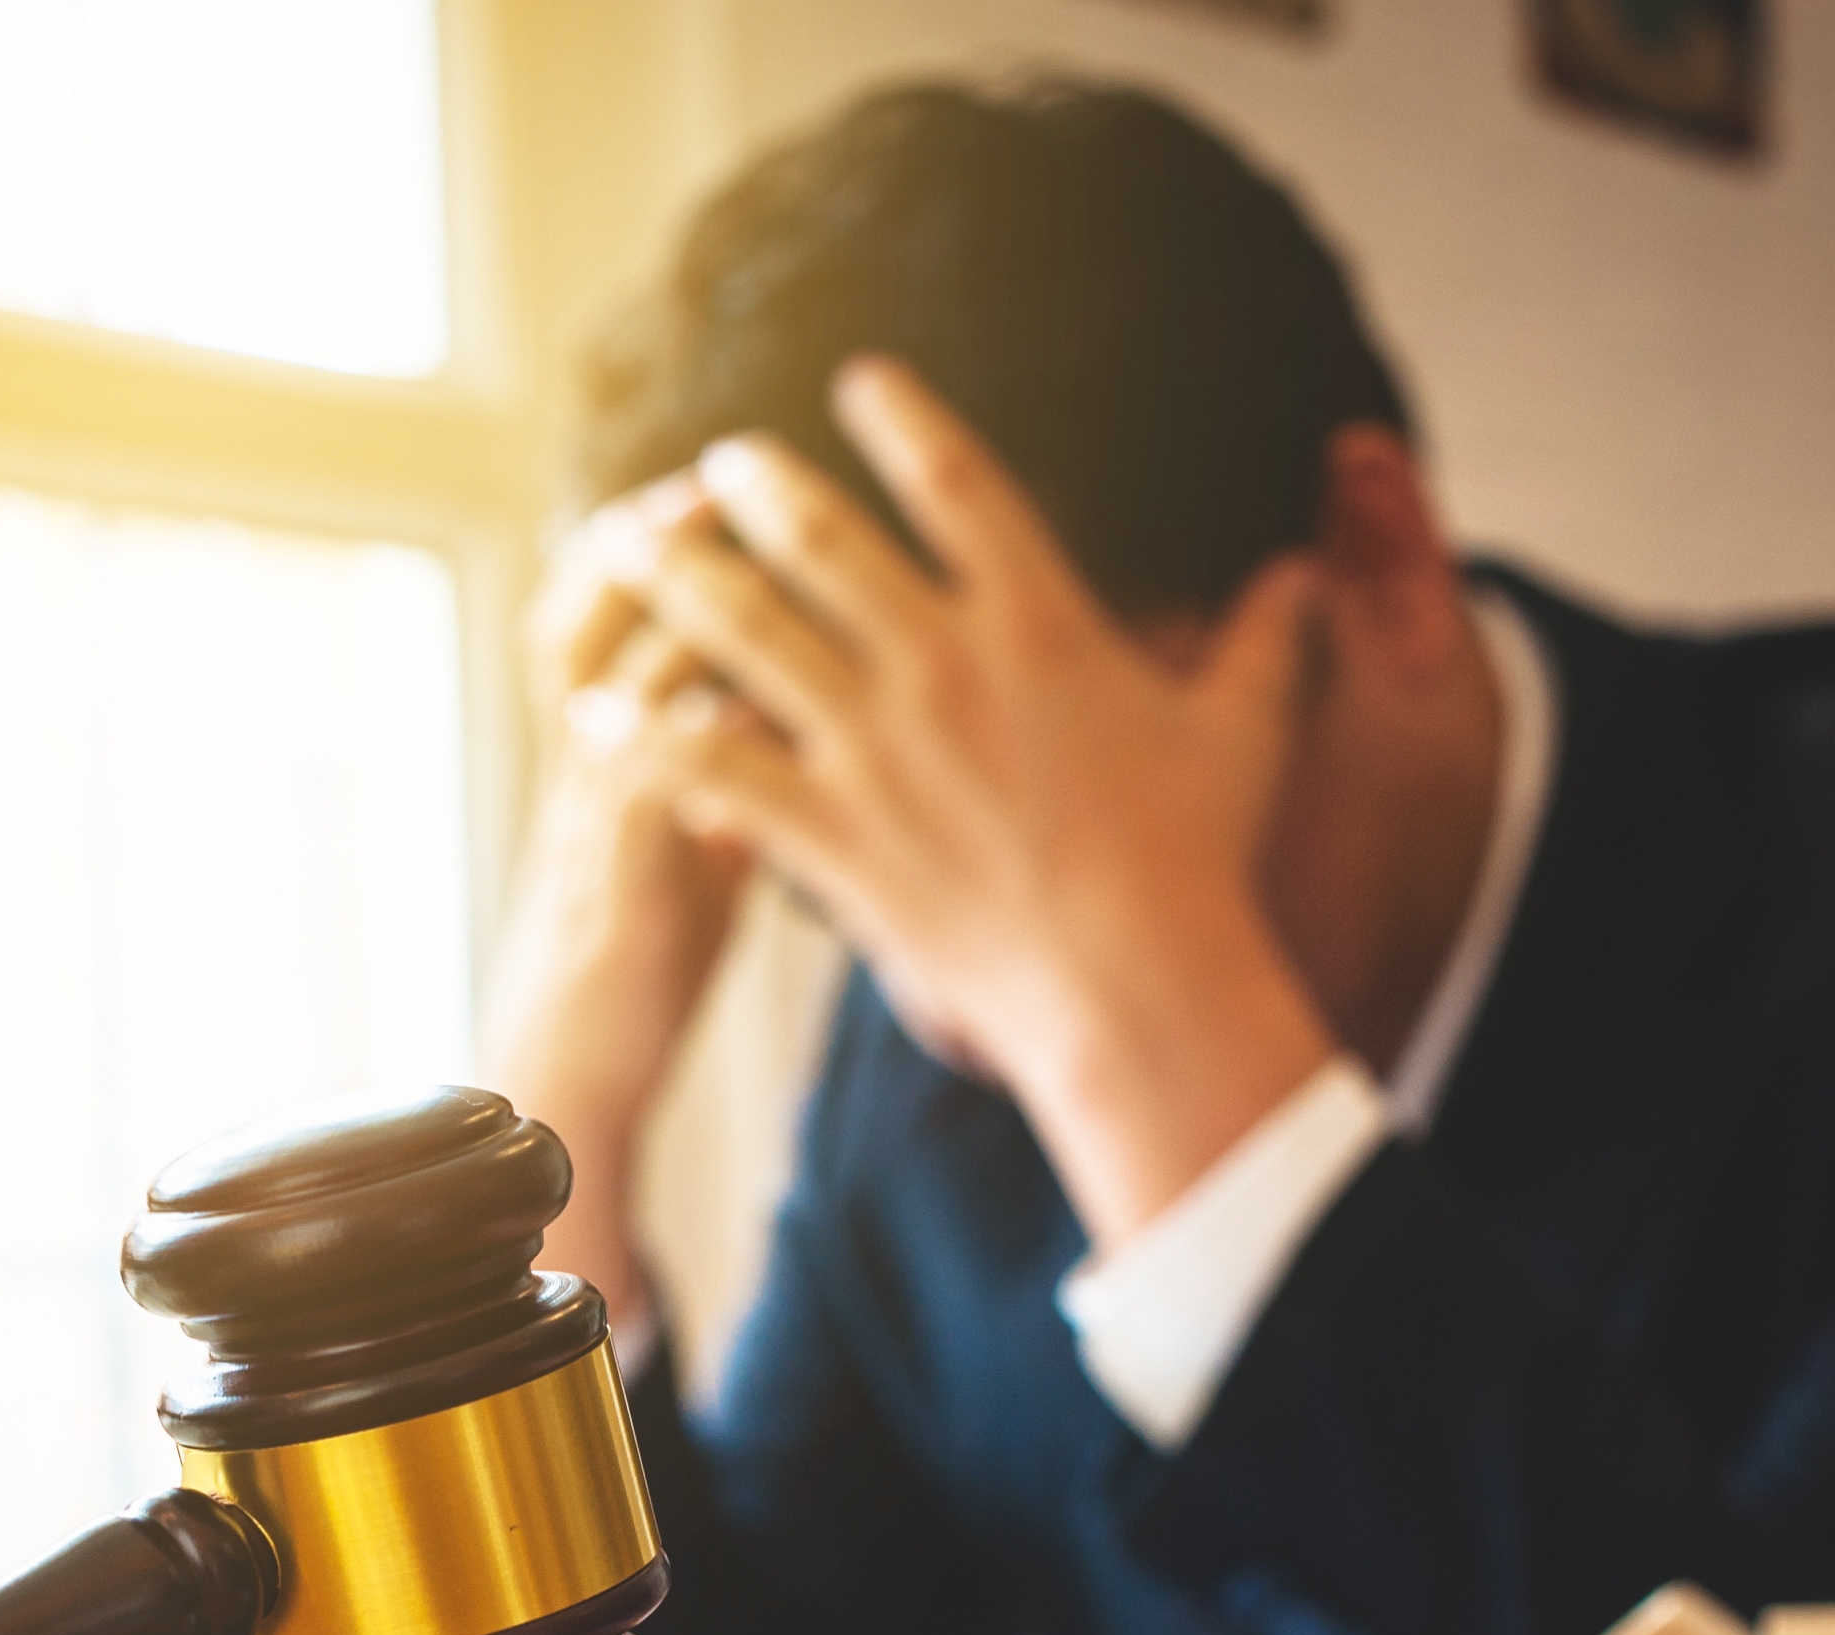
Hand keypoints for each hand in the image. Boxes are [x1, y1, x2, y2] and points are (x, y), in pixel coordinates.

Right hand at [483, 485, 759, 1320]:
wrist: (568, 1078)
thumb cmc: (635, 976)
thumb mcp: (681, 861)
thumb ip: (720, 788)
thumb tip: (769, 729)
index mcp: (590, 766)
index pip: (581, 627)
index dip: (621, 550)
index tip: (689, 490)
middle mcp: (579, 781)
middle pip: (578, 629)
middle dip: (639, 548)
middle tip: (705, 486)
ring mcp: (595, 831)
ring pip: (610, 691)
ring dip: (668, 623)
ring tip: (728, 565)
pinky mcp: (628, 887)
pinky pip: (654, 787)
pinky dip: (699, 732)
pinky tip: (756, 698)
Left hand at [608, 361, 1335, 1249]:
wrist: (1129, 981)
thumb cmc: (1194, 865)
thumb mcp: (1244, 734)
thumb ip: (1265, 641)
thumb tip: (1311, 571)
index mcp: (1038, 618)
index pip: (961, 482)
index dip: (905, 421)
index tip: (859, 381)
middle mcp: (941, 660)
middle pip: (823, 542)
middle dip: (757, 489)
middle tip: (714, 464)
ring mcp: (874, 744)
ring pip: (746, 634)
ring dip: (680, 580)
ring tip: (629, 545)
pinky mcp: (827, 829)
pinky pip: (713, 767)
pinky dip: (646, 736)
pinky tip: (594, 716)